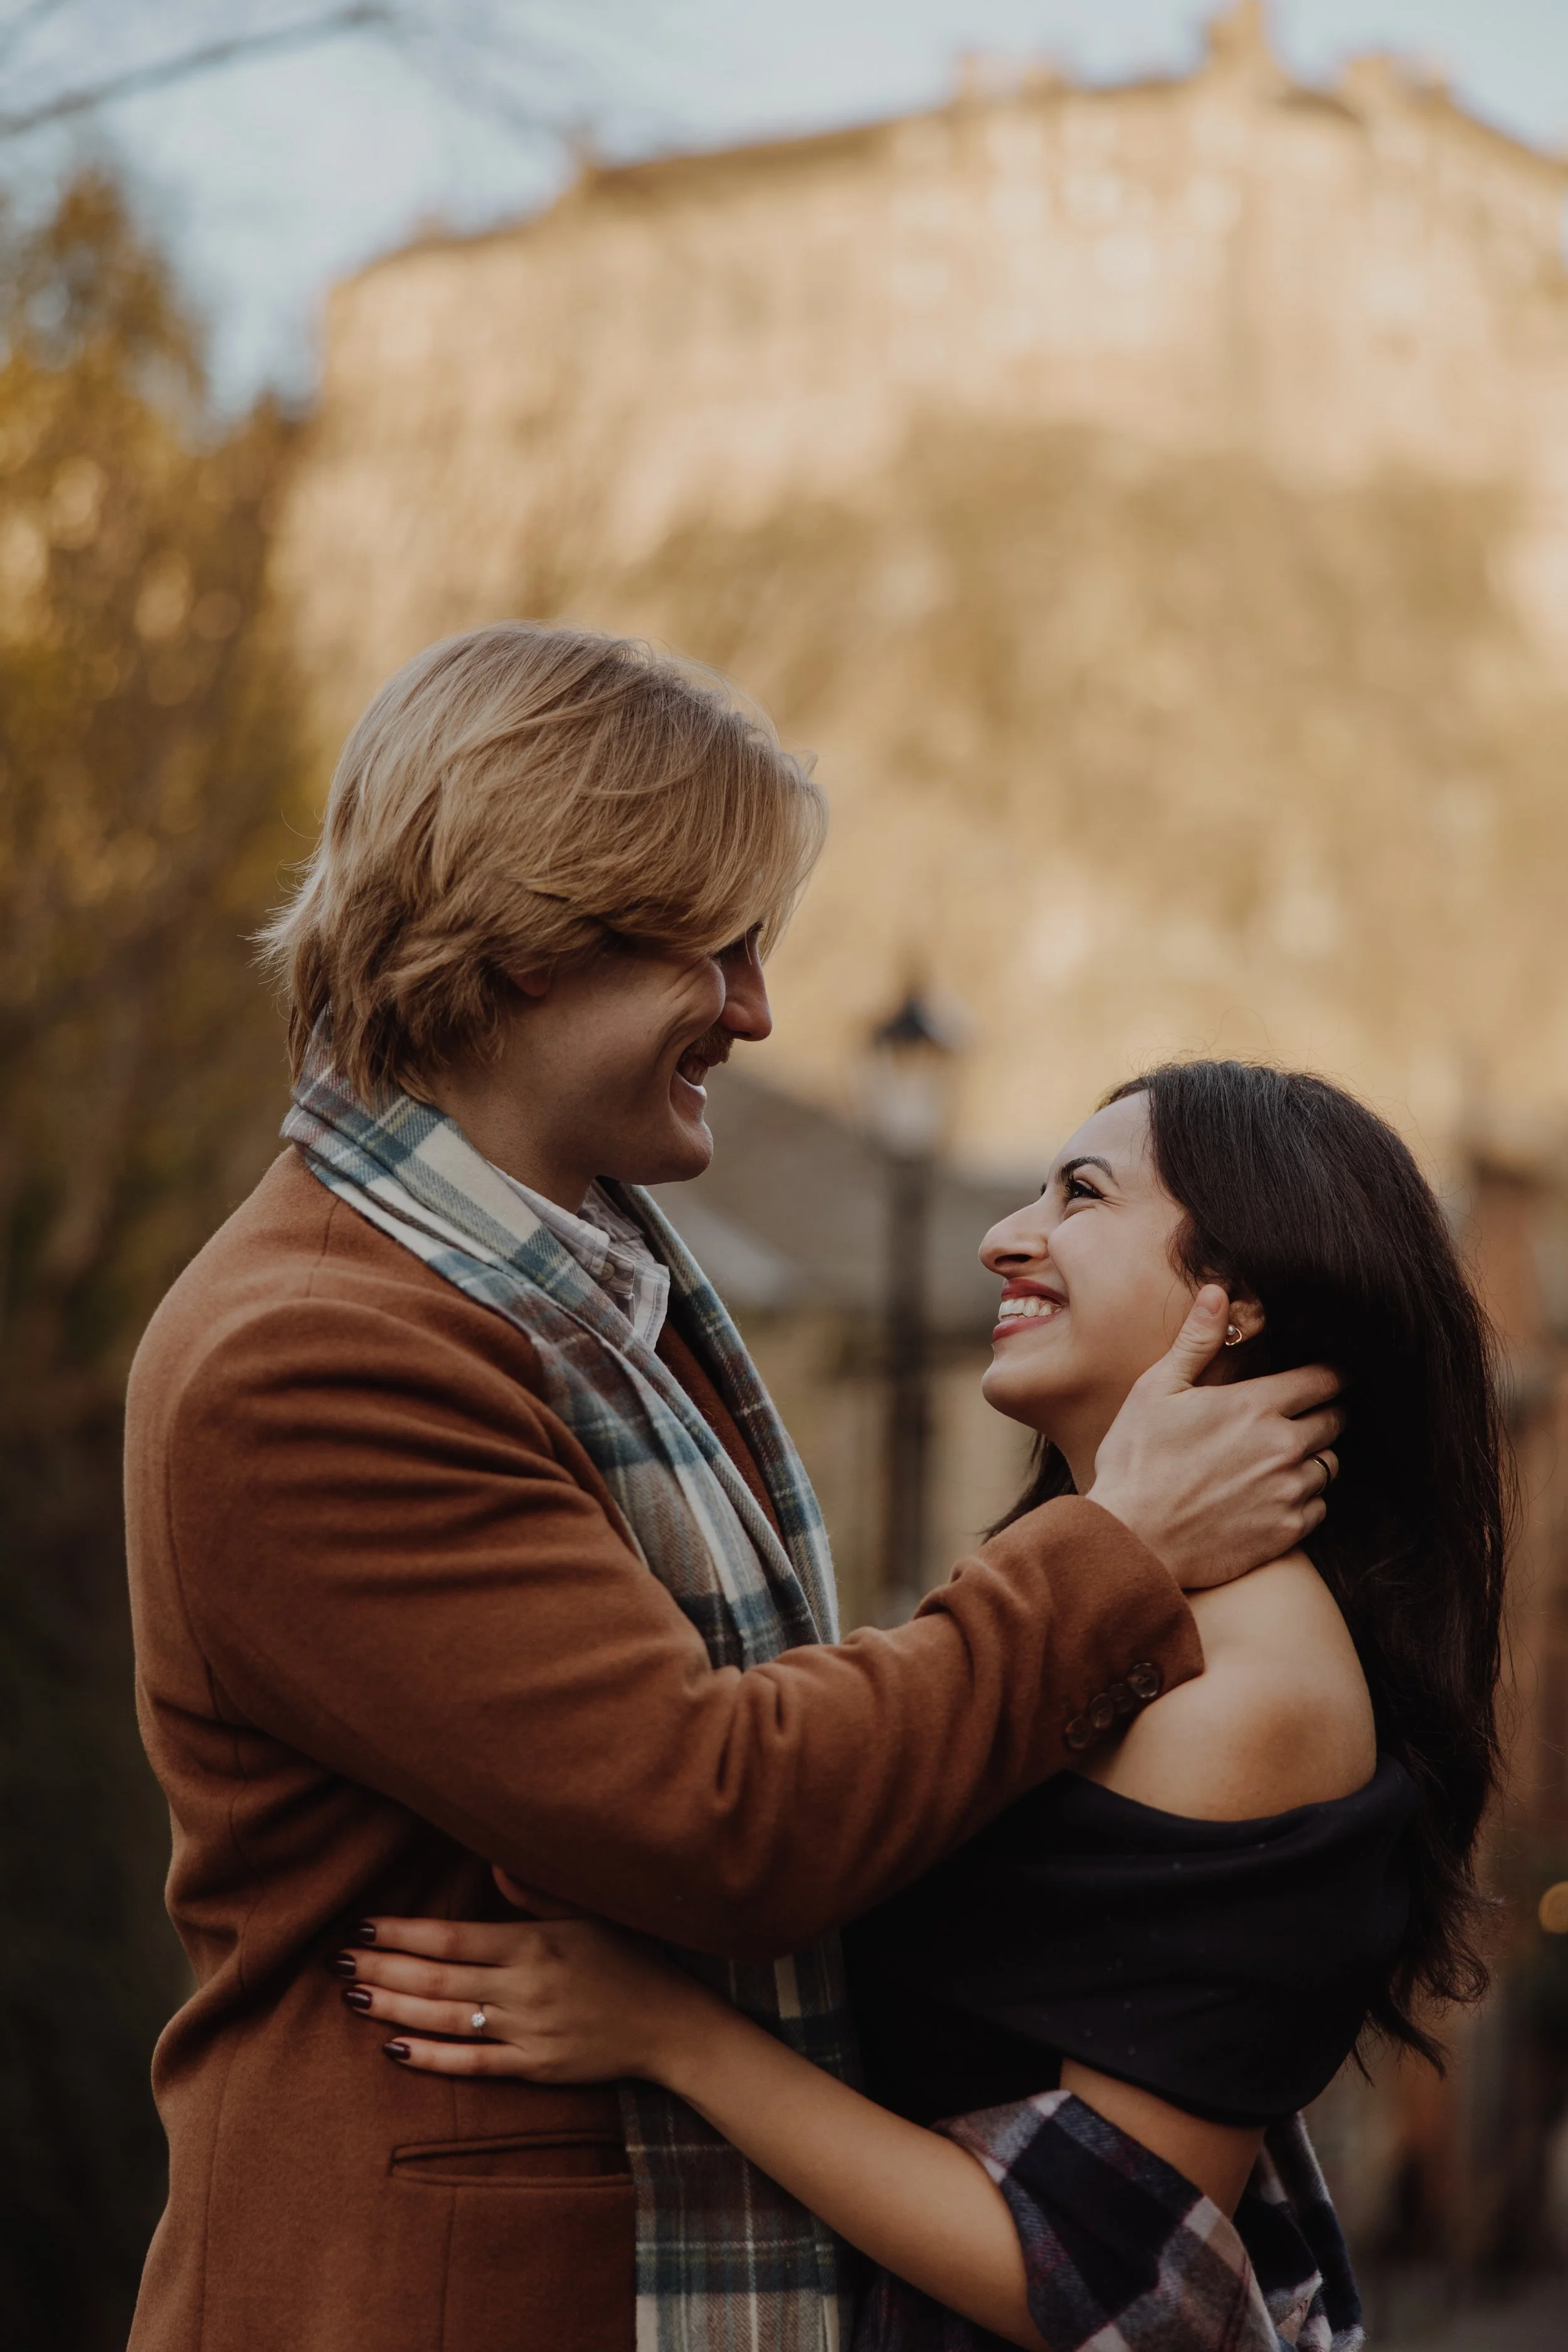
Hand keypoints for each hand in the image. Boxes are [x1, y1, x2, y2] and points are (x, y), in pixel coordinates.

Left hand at [336, 1904, 715, 2083]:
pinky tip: (394, 2049)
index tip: (362, 1927)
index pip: (452, 1938)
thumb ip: (537, 1890)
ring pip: (447, 2021)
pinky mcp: (535, 2067)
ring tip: (353, 1998)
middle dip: (382, 1969)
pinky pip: (473, 2065)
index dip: (402, 1934)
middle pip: (438, 1979)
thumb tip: (493, 1863)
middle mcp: (527, 1985)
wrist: (670, 2024)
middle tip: (337, 1962)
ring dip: (395, 2010)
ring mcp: (529, 2030)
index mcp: (535, 1941)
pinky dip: (431, 2058)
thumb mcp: (587, 1913)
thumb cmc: (626, 1959)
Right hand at [1087, 1286, 1341, 1589]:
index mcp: (1255, 1406)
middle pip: (1334, 1420)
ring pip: (1328, 1465)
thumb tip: (1218, 1293)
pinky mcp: (1287, 1531)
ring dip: (1312, 1458)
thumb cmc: (1137, 1462)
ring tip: (1278, 1460)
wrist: (1133, 1541)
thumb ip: (1195, 1342)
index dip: (1331, 1373)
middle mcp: (1283, 1447)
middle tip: (1300, 1415)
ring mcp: (1289, 1491)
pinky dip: (1304, 1498)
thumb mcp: (1156, 1391)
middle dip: (1324, 1412)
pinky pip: (1319, 1507)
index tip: (1331, 1373)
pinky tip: (1272, 1496)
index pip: (1324, 1380)